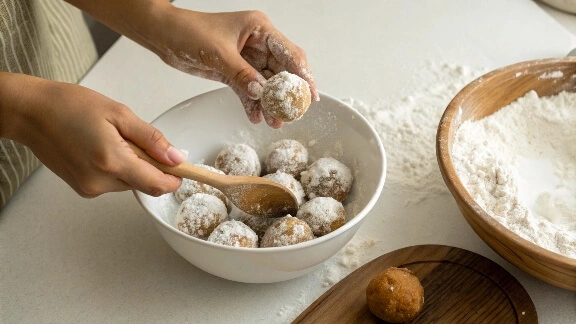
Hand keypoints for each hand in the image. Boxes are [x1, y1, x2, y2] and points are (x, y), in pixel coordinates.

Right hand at [0, 73, 185, 197]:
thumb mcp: (119, 114)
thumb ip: (151, 139)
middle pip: (144, 184)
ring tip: (112, 139)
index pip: (157, 185)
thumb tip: (176, 158)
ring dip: (133, 165)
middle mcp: (101, 182)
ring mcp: (90, 188)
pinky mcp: (83, 188)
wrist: (31, 112)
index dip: (174, 178)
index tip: (182, 168)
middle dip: (150, 165)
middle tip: (134, 137)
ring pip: (129, 183)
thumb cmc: (69, 106)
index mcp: (112, 161)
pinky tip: (102, 147)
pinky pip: (113, 182)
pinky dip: (118, 167)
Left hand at [156, 9, 318, 127]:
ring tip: (274, 123)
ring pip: (265, 85)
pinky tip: (255, 117)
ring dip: (269, 104)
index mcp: (260, 29)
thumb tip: (262, 92)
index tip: (311, 95)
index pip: (290, 53)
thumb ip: (242, 73)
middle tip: (291, 115)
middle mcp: (257, 43)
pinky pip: (248, 91)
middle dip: (286, 95)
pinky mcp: (234, 72)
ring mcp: (246, 59)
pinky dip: (252, 104)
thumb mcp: (218, 52)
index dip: (303, 74)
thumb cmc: (188, 30)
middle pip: (281, 72)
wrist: (163, 35)